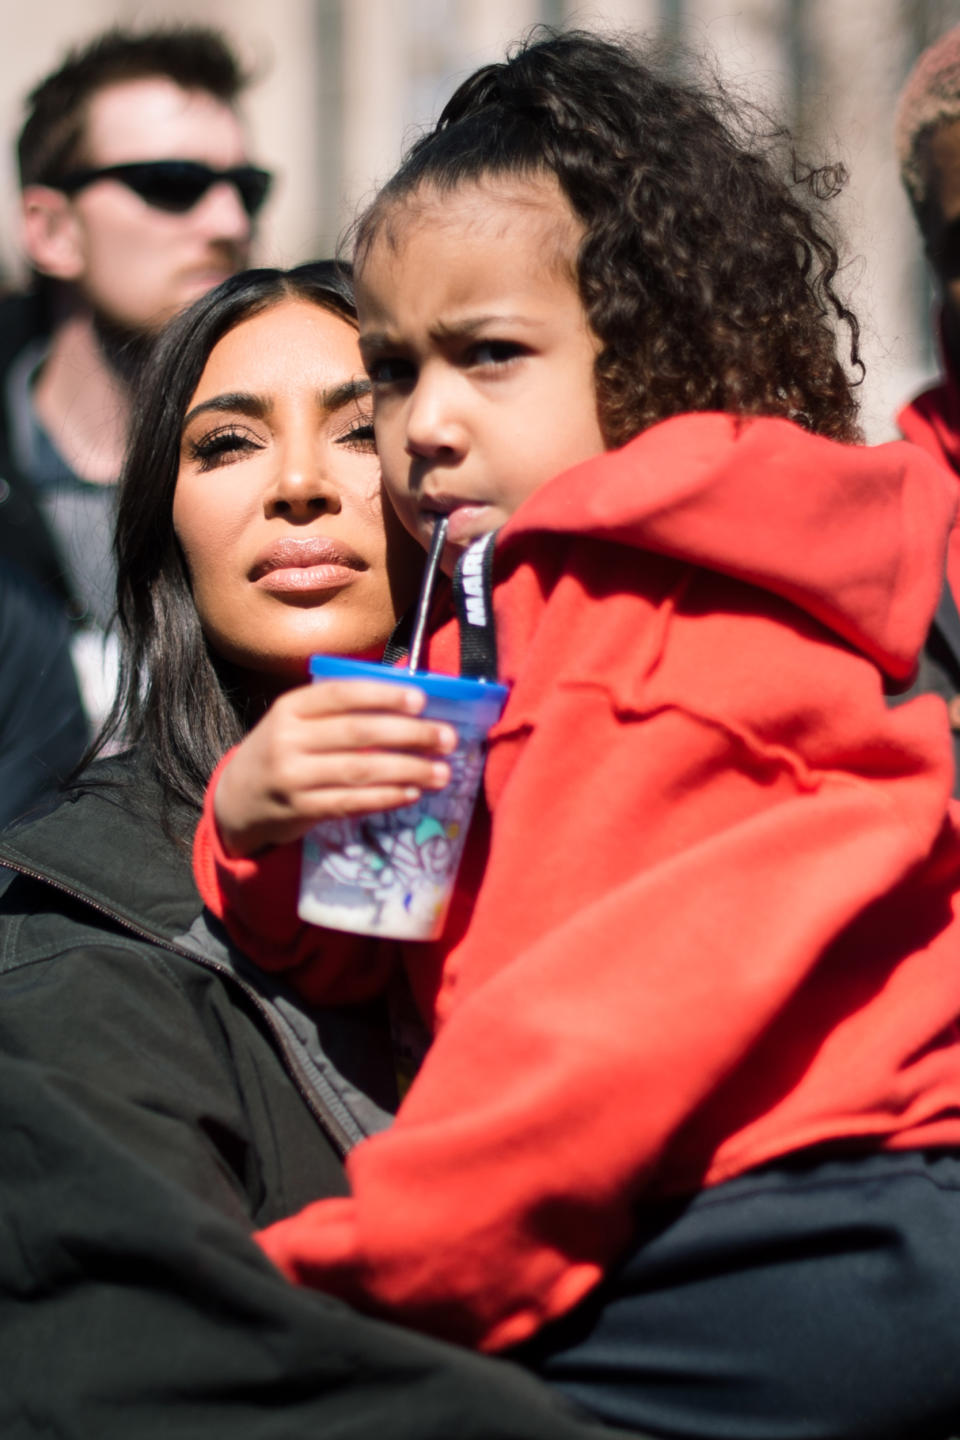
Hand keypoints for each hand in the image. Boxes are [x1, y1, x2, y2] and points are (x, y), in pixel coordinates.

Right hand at [214, 679, 457, 856]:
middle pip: (358, 733)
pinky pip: (351, 802)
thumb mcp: (298, 720)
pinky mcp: (300, 810)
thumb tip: (408, 689)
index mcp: (291, 707)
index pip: (341, 694)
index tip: (421, 700)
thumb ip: (342, 707)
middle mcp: (288, 739)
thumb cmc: (284, 748)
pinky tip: (412, 793)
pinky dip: (385, 798)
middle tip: (446, 738)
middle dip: (408, 735)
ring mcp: (292, 777)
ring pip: (360, 771)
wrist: (238, 797)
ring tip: (441, 772)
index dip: (383, 695)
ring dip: (407, 770)